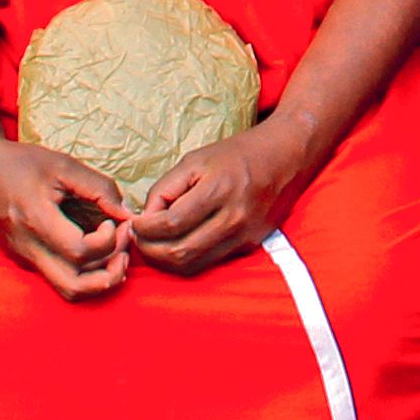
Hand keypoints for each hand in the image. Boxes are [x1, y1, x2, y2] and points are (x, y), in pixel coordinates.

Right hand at [0, 129, 131, 299]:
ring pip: (67, 289)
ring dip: (98, 280)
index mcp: (36, 220)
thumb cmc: (20, 163)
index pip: (79, 252)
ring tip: (116, 254)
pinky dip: (85, 272)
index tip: (113, 221)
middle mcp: (29, 247)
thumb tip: (125, 213)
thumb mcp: (63, 165)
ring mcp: (26, 257)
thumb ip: (99, 188)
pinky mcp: (27, 258)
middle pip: (73, 286)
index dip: (106, 241)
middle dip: (108, 276)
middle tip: (123, 249)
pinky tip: (97, 250)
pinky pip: (59, 277)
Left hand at [126, 117, 317, 274]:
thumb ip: (166, 189)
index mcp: (218, 190)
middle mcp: (234, 218)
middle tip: (137, 239)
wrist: (285, 156)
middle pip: (180, 252)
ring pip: (193, 265)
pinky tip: (177, 245)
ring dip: (165, 260)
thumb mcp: (195, 159)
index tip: (133, 224)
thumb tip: (144, 218)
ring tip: (153, 245)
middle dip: (150, 250)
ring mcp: (244, 236)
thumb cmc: (236, 154)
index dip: (145, 229)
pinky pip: (210, 261)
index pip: (170, 224)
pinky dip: (188, 258)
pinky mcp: (250, 245)